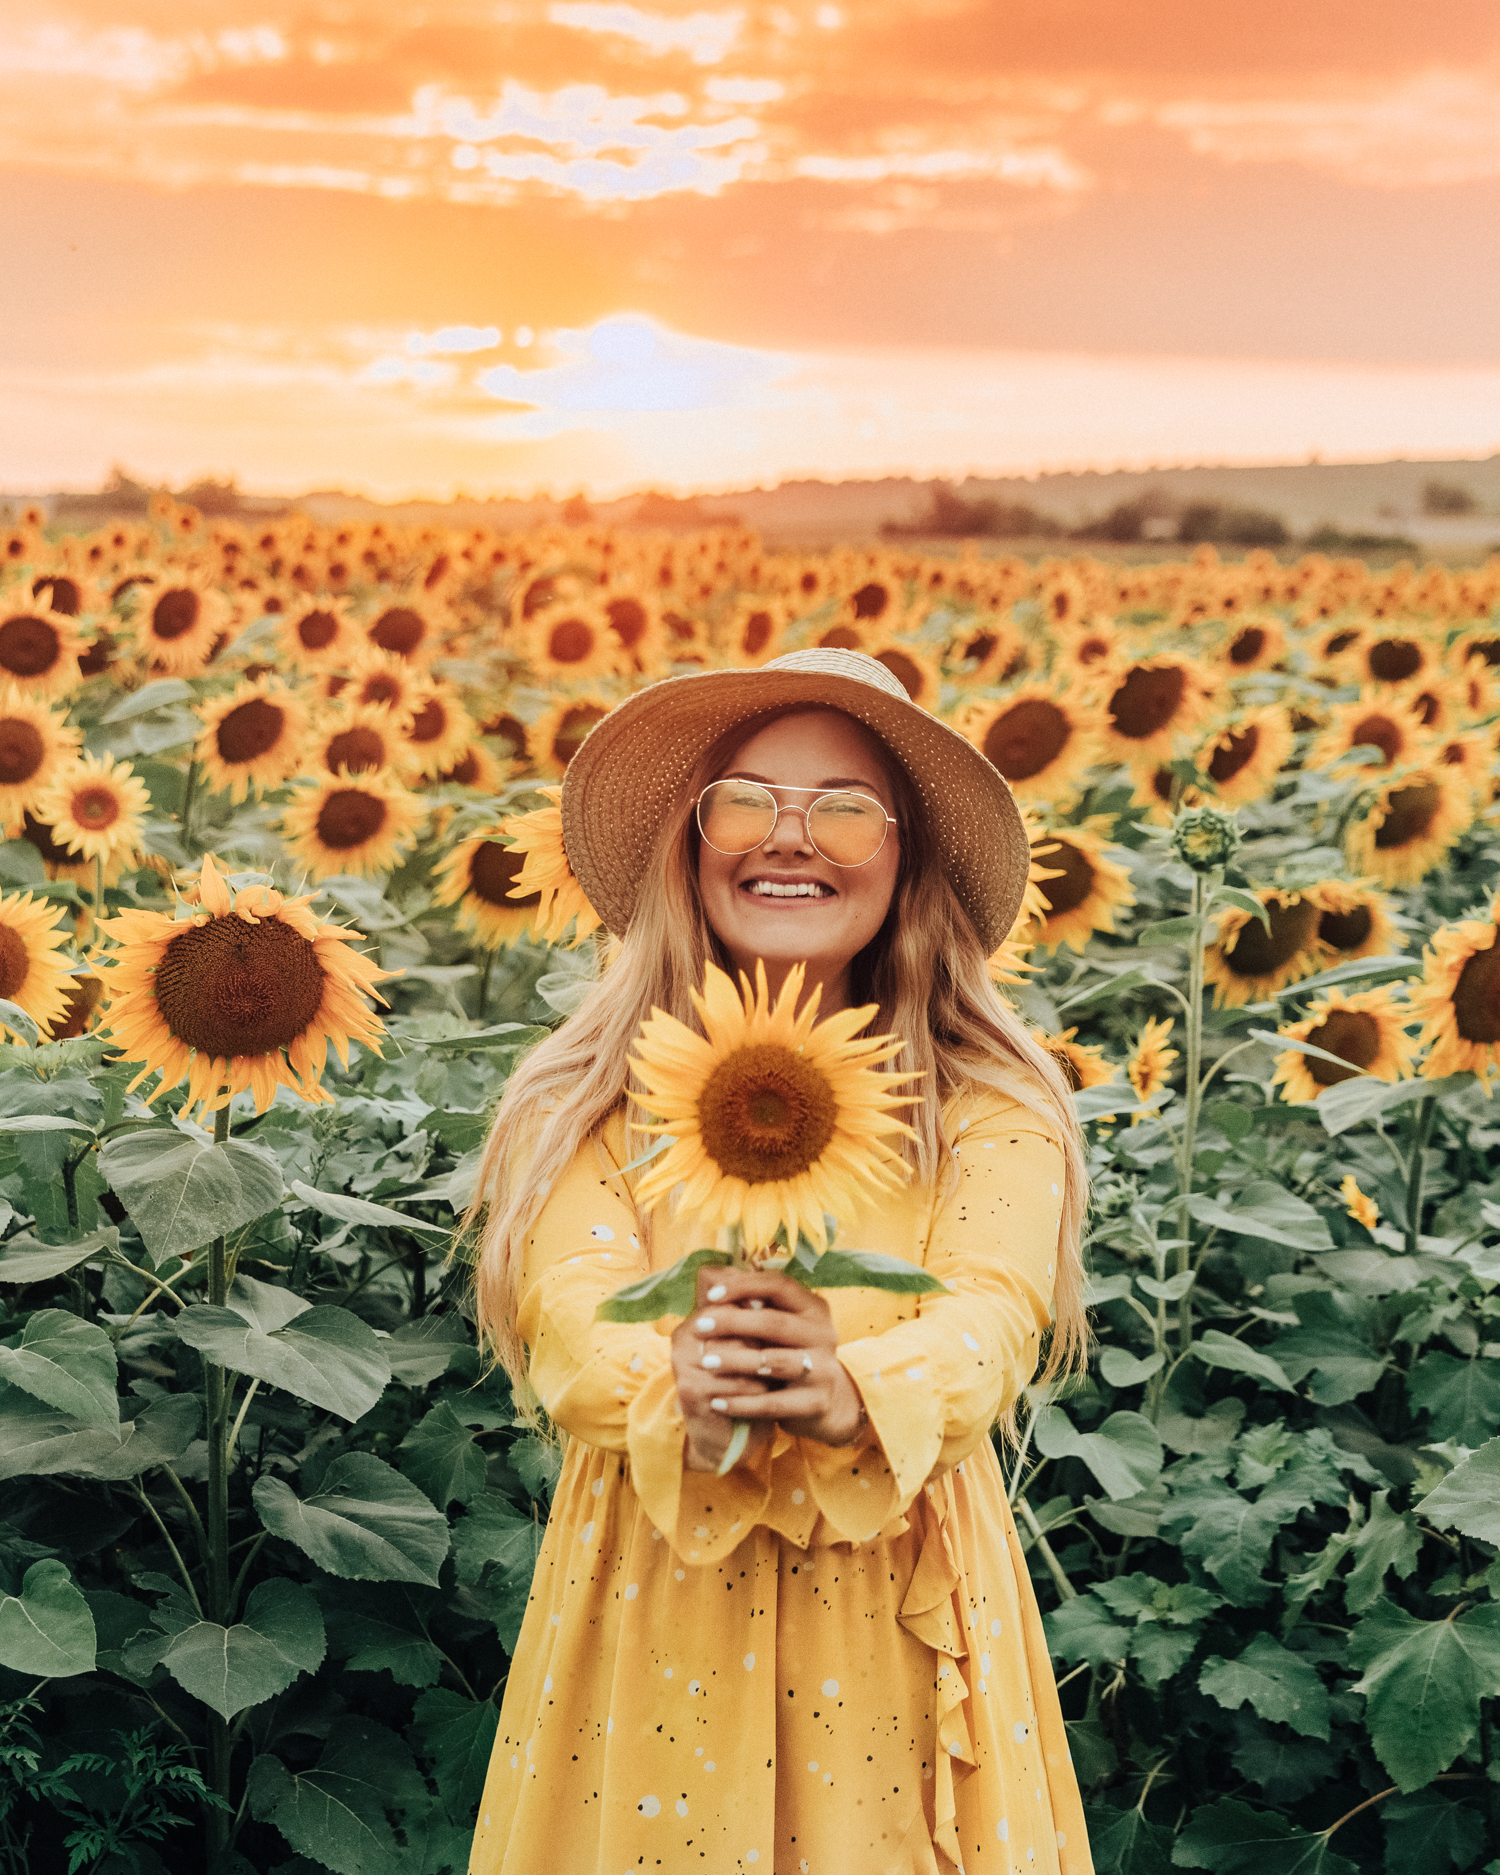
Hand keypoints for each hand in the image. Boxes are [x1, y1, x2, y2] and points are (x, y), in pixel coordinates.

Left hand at [670, 1265, 867, 1471]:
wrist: (825, 1402)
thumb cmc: (789, 1353)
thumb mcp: (781, 1326)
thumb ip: (753, 1305)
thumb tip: (709, 1276)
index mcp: (813, 1308)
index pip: (780, 1285)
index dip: (744, 1286)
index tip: (711, 1296)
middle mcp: (823, 1334)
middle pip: (775, 1322)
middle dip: (733, 1322)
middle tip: (699, 1326)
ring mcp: (823, 1369)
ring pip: (774, 1362)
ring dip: (736, 1360)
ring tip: (706, 1361)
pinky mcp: (816, 1402)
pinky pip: (773, 1403)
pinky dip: (742, 1403)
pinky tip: (717, 1402)